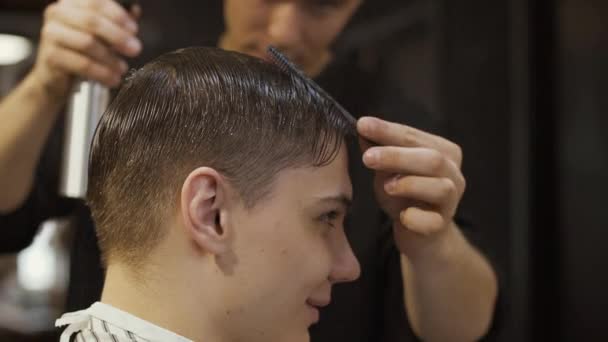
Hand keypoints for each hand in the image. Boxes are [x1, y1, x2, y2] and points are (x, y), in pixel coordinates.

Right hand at [31, 0, 141, 97]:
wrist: (58, 78)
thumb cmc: (83, 52)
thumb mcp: (102, 34)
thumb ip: (117, 22)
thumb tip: (135, 10)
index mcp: (71, 3)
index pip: (95, 2)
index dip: (117, 15)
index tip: (134, 30)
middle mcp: (57, 13)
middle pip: (92, 21)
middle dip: (118, 36)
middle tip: (135, 49)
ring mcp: (51, 34)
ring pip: (87, 43)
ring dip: (110, 58)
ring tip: (122, 68)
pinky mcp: (50, 56)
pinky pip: (82, 64)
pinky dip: (102, 73)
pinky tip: (113, 79)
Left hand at [357, 116, 465, 256]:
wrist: (418, 233)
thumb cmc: (403, 194)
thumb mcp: (388, 169)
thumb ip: (378, 150)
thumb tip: (362, 128)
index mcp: (442, 151)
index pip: (414, 137)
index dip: (388, 131)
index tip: (363, 125)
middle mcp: (452, 173)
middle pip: (432, 159)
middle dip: (397, 156)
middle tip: (368, 157)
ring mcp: (451, 201)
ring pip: (440, 187)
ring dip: (410, 184)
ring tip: (386, 186)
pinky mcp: (442, 226)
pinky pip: (432, 221)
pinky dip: (416, 217)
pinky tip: (403, 216)